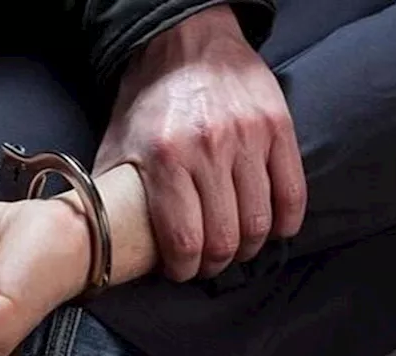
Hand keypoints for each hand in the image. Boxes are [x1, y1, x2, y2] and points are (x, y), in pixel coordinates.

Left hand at [94, 5, 306, 281]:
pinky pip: (293, 192)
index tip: (182, 272)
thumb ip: (112, 189)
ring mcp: (249, 139)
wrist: (187, 43)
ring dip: (249, 248)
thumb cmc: (148, 99)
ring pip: (259, 222)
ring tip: (237, 248)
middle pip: (225, 238)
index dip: (185, 268)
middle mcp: (209, 150)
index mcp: (165, 157)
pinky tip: (272, 230)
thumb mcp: (117, 142)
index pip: (184, 238)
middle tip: (208, 264)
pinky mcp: (278, 128)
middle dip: (216, 264)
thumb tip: (102, 231)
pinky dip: (285, 222)